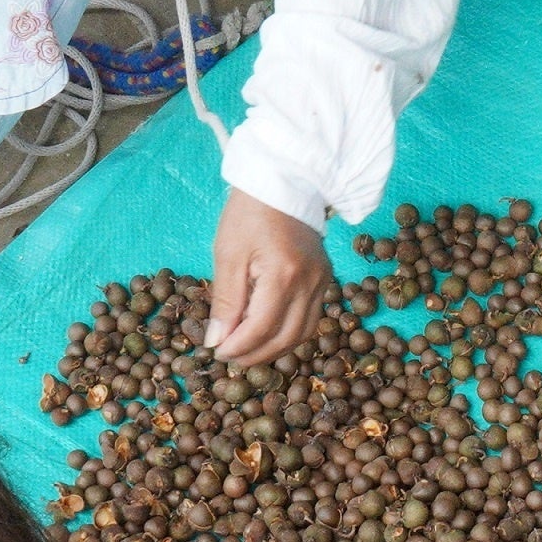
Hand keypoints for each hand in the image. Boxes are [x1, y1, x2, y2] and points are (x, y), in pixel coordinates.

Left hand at [207, 189, 329, 366]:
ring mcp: (322, 281)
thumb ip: (225, 301)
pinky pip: (310, 318)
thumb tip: (217, 341)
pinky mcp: (325, 279)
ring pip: (303, 334)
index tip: (216, 352)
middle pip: (286, 338)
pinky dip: (289, 333)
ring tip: (247, 350)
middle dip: (255, 355)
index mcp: (284, 274)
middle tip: (229, 358)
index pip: (261, 328)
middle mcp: (310, 282)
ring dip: (275, 349)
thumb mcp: (228, 254)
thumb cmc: (249, 213)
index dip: (237, 347)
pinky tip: (267, 332)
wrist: (284, 183)